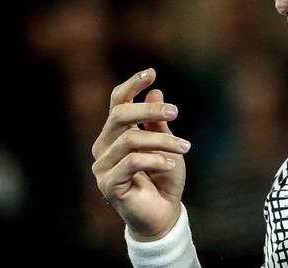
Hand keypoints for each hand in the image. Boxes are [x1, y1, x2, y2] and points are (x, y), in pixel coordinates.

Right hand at [91, 68, 190, 240]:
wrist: (163, 214)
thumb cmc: (164, 178)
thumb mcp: (166, 144)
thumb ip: (157, 122)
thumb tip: (155, 91)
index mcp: (115, 133)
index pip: (117, 102)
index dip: (132, 85)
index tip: (151, 72)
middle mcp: (104, 146)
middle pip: (119, 115)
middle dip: (149, 110)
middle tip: (175, 112)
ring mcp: (102, 166)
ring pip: (130, 139)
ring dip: (161, 141)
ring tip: (184, 147)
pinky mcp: (108, 184)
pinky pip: (131, 162)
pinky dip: (155, 160)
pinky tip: (171, 164)